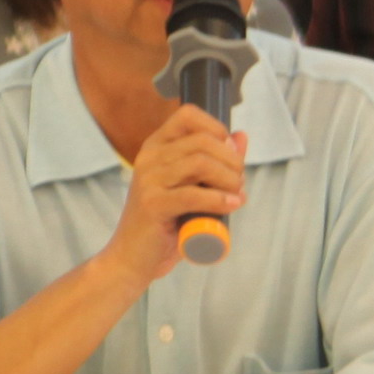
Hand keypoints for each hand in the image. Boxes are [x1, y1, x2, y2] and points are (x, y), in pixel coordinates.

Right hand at [101, 103, 247, 287]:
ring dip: (229, 179)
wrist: (132, 258)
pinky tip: (232, 205)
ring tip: (237, 194)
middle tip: (239, 181)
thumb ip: (215, 161)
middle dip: (231, 160)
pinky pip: (194, 195)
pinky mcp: (153, 204)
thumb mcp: (190, 186)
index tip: (230, 150)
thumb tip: (241, 136)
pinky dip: (220, 199)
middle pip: (202, 141)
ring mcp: (148, 180)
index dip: (216, 128)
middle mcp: (149, 157)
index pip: (187, 115)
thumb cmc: (164, 222)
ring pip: (200, 164)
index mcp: (156, 146)